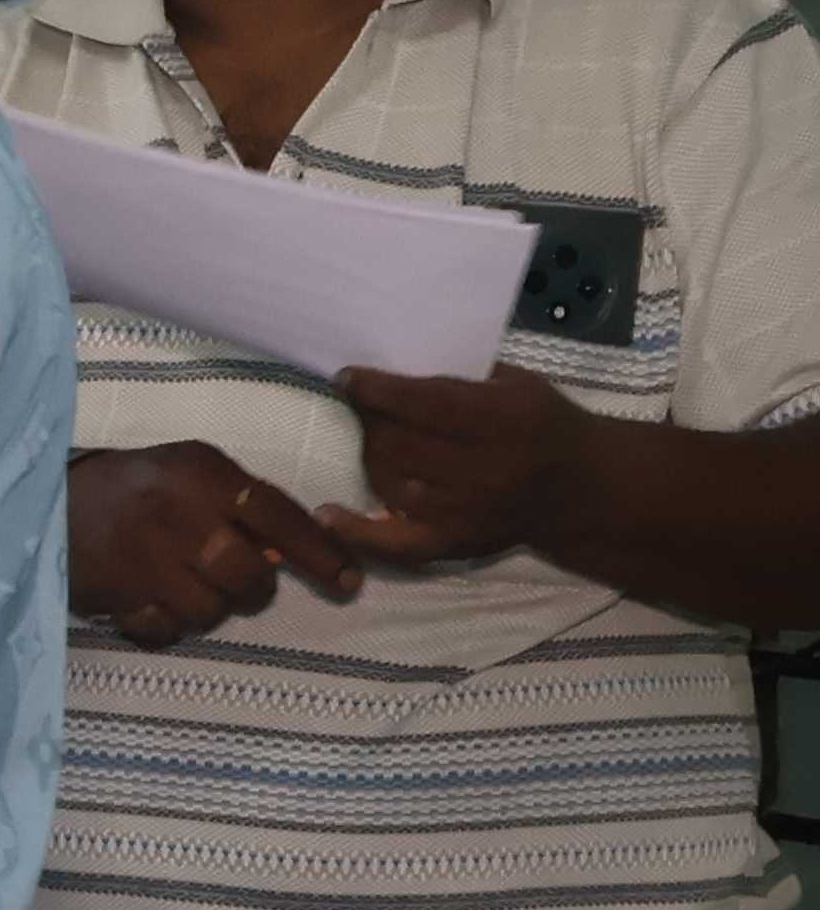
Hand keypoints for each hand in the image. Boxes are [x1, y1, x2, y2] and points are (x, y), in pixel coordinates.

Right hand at [64, 440, 362, 645]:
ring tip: (187, 586)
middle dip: (254, 588)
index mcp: (200, 474)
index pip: (278, 515)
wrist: (45, 498)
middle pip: (246, 575)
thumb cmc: (134, 484)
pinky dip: (167, 623)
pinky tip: (155, 601)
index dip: (320, 553)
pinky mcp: (114, 594)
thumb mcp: (190, 470)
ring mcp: (142, 559)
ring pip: (209, 611)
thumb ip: (240, 503)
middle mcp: (175, 515)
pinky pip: (165, 630)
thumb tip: (289, 551)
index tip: (349, 581)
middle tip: (243, 582)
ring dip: (208, 606)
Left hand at [327, 367, 600, 569]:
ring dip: (370, 457)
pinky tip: (327, 515)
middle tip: (363, 407)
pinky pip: (398, 544)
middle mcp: (483, 469)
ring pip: (389, 483)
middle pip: (398, 442)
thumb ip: (462, 376)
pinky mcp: (457, 543)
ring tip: (371, 440)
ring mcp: (466, 511)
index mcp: (502, 421)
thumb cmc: (546, 423)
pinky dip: (358, 532)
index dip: (377, 389)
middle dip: (370, 419)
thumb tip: (393, 365)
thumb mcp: (517, 384)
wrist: (583, 488)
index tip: (347, 377)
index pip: (423, 402)